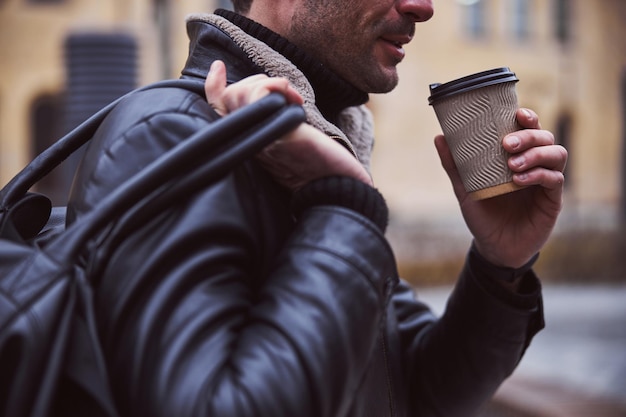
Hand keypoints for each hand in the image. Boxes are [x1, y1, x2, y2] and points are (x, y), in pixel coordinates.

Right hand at [204, 61, 372, 190]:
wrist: (338, 190)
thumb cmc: (322, 170)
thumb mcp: (294, 142)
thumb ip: (277, 127)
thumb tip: (280, 104)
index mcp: (250, 144)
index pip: (218, 112)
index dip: (213, 87)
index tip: (217, 67)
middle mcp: (249, 143)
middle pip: (228, 98)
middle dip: (256, 82)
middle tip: (285, 94)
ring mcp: (260, 138)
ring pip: (240, 93)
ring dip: (269, 84)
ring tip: (293, 98)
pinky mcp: (276, 134)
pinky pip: (259, 95)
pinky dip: (278, 86)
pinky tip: (297, 100)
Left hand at [435, 108, 567, 267]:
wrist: (493, 247)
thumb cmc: (483, 214)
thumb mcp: (465, 189)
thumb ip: (455, 165)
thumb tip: (439, 137)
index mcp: (517, 156)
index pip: (529, 128)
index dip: (528, 118)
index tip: (516, 114)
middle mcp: (535, 164)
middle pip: (545, 137)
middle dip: (528, 136)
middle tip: (506, 144)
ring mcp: (546, 181)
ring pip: (556, 154)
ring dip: (535, 154)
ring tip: (512, 164)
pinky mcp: (552, 200)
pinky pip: (554, 179)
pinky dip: (538, 174)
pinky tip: (519, 179)